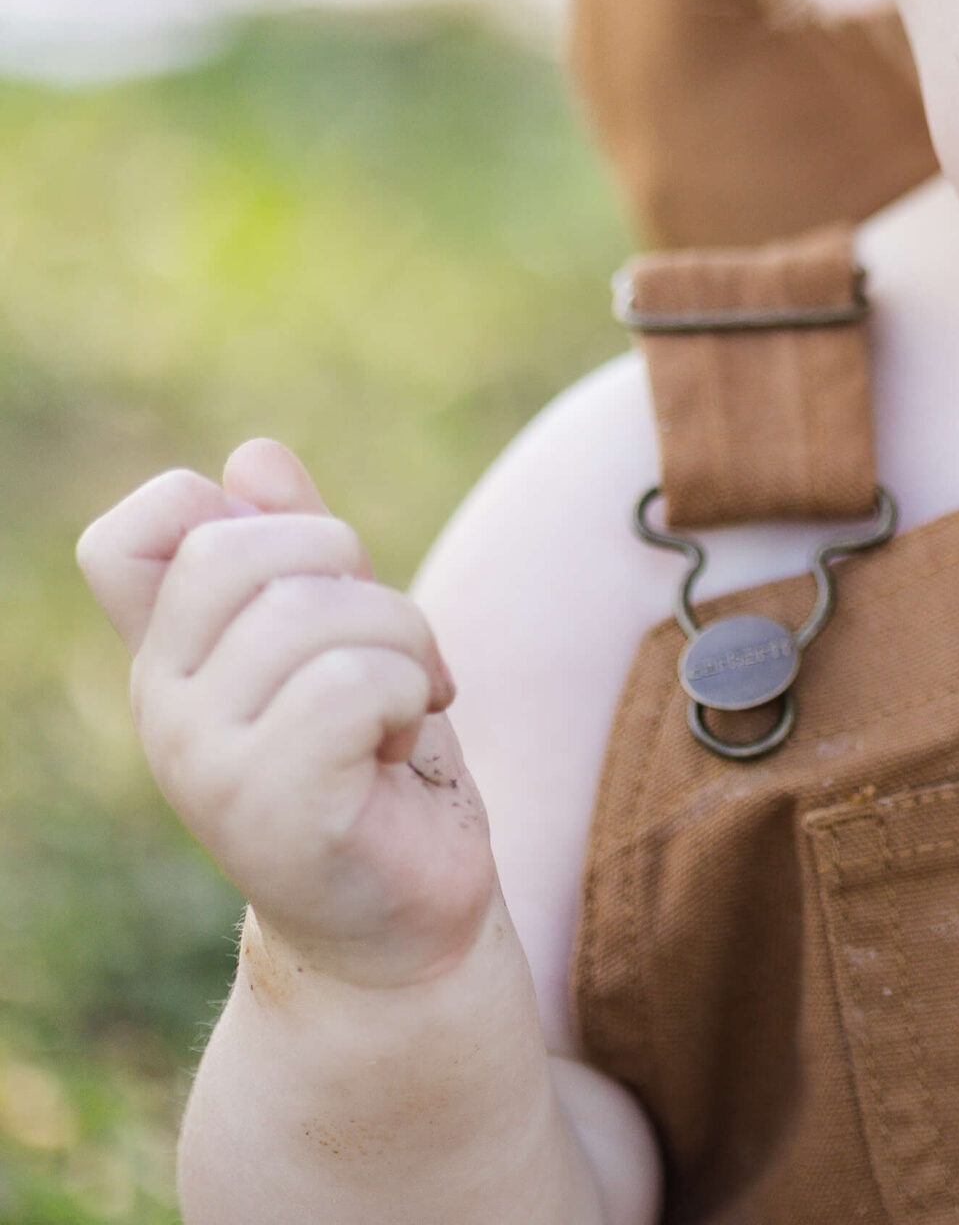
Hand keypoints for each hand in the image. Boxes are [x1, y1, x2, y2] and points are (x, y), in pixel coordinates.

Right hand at [77, 440, 497, 990]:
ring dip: (406, 644)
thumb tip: (252, 456)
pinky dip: (410, 697)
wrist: (404, 914)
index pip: (135, 534)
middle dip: (357, 576)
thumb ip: (302, 553)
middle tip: (393, 654)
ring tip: (403, 710)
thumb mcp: (348, 635)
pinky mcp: (264, 805)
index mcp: (172, 653)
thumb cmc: (379, 767)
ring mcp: (200, 758)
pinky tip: (401, 748)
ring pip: (318, 611)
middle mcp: (163, 702)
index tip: (317, 578)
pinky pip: (356, 683)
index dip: (232, 515)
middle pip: (245, 546)